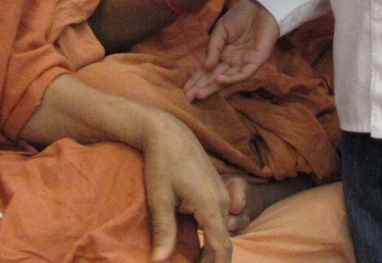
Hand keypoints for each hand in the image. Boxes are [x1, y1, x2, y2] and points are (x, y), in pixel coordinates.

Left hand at [140, 112, 232, 262]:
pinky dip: (209, 236)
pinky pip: (218, 220)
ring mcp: (222, 194)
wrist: (169, 132)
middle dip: (209, 261)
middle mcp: (223, 201)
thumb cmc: (162, 162)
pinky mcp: (217, 190)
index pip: (222, 247)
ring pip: (221, 232)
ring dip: (209, 249)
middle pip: (223, 243)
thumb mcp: (160, 198)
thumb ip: (164, 232)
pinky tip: (194, 244)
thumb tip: (159, 261)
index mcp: (211, 205)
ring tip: (191, 261)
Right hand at [183, 0, 278, 101]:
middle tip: (188, 97)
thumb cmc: (240, 16)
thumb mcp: (220, 30)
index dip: (196, 79)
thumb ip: (213, 48)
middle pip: (215, 78)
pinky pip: (243, 74)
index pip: (207, 70)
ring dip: (213, 87)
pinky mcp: (255, 63)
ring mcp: (243, 64)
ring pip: (227, 79)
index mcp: (222, 54)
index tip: (185, 89)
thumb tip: (204, 67)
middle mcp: (231, 62)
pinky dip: (231, 78)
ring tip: (199, 93)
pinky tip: (219, 79)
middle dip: (202, 87)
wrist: (260, 7)